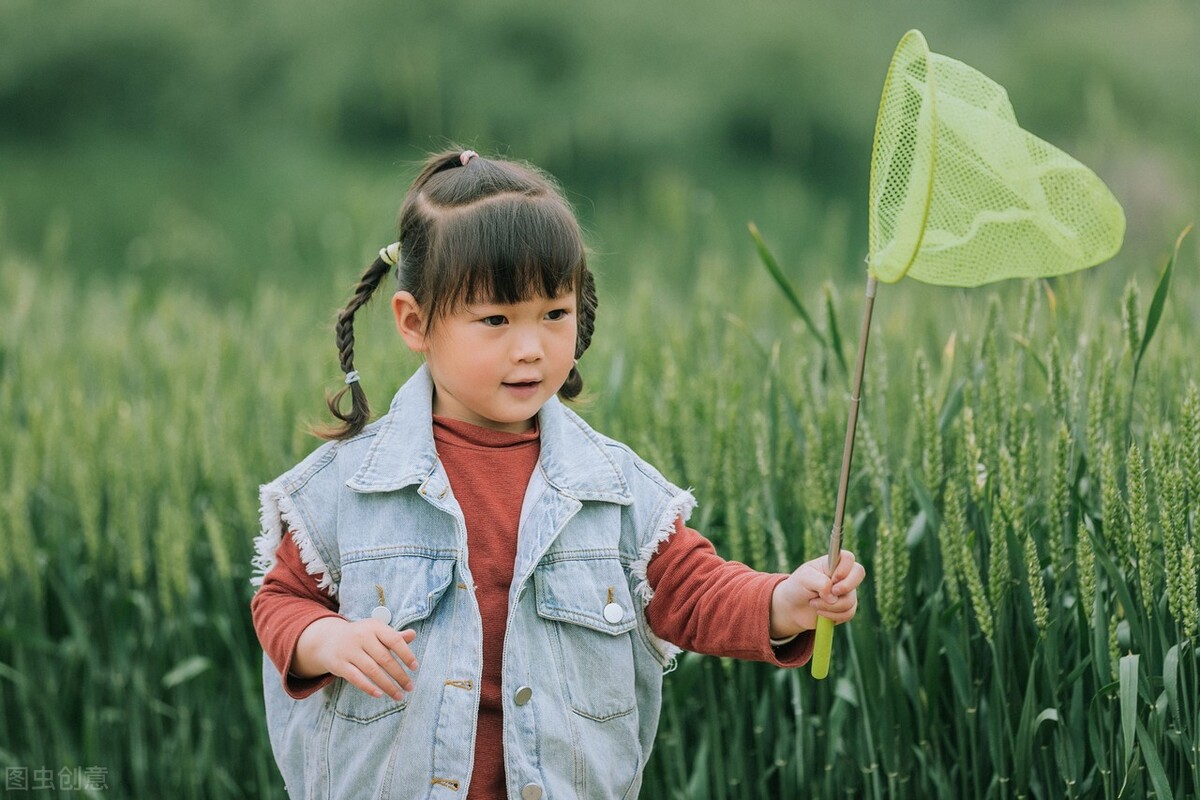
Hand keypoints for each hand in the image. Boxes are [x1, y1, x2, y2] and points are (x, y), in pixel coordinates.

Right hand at [293, 617, 418, 700]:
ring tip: (398, 695)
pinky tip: (380, 694)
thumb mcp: (376, 632)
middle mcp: (361, 636)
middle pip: (384, 658)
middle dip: (399, 675)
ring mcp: (349, 650)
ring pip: (372, 670)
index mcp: (374, 626)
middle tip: (409, 687)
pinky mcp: (339, 664)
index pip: (394, 640)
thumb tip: (413, 634)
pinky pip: (356, 678)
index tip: (415, 668)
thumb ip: (394, 636)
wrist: (327, 639)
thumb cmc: (360, 636)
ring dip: (387, 685)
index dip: (406, 654)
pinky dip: (368, 687)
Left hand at [769, 550, 865, 638]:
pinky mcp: (846, 607)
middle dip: (846, 586)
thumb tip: (833, 595)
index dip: (845, 568)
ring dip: (830, 606)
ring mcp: (846, 591)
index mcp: (832, 563)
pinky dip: (832, 616)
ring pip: (850, 600)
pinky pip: (848, 613)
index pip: (849, 558)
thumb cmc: (798, 587)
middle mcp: (843, 576)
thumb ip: (820, 582)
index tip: (833, 578)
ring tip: (813, 603)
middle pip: (859, 573)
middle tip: (832, 593)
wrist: (793, 607)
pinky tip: (819, 612)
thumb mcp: (804, 579)